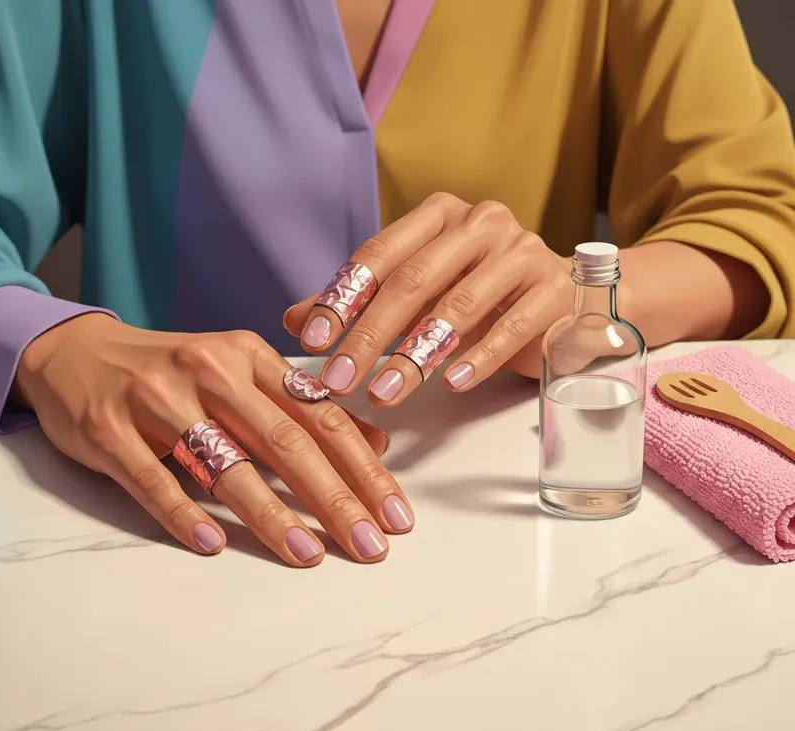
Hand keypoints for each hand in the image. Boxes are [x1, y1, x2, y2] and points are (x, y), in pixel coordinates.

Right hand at [14, 314, 413, 565]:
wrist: (78, 352)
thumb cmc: (176, 370)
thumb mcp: (243, 372)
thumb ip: (305, 406)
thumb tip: (376, 445)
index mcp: (250, 355)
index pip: (320, 416)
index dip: (363, 467)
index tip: (395, 513)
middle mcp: (210, 370)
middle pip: (285, 441)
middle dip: (335, 498)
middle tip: (370, 545)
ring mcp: (156, 399)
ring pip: (226, 463)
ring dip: (272, 514)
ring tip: (310, 555)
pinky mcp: (108, 430)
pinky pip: (152, 479)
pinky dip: (184, 513)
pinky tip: (214, 544)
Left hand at [284, 193, 572, 403]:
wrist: (558, 296)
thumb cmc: (480, 294)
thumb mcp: (418, 295)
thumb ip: (361, 303)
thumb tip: (294, 319)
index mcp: (438, 216)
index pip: (379, 254)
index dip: (341, 299)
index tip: (312, 342)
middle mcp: (480, 222)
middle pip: (412, 281)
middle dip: (369, 336)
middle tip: (339, 381)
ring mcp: (520, 251)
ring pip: (458, 305)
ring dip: (416, 355)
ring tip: (384, 393)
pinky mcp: (551, 288)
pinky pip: (510, 326)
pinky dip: (479, 357)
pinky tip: (452, 383)